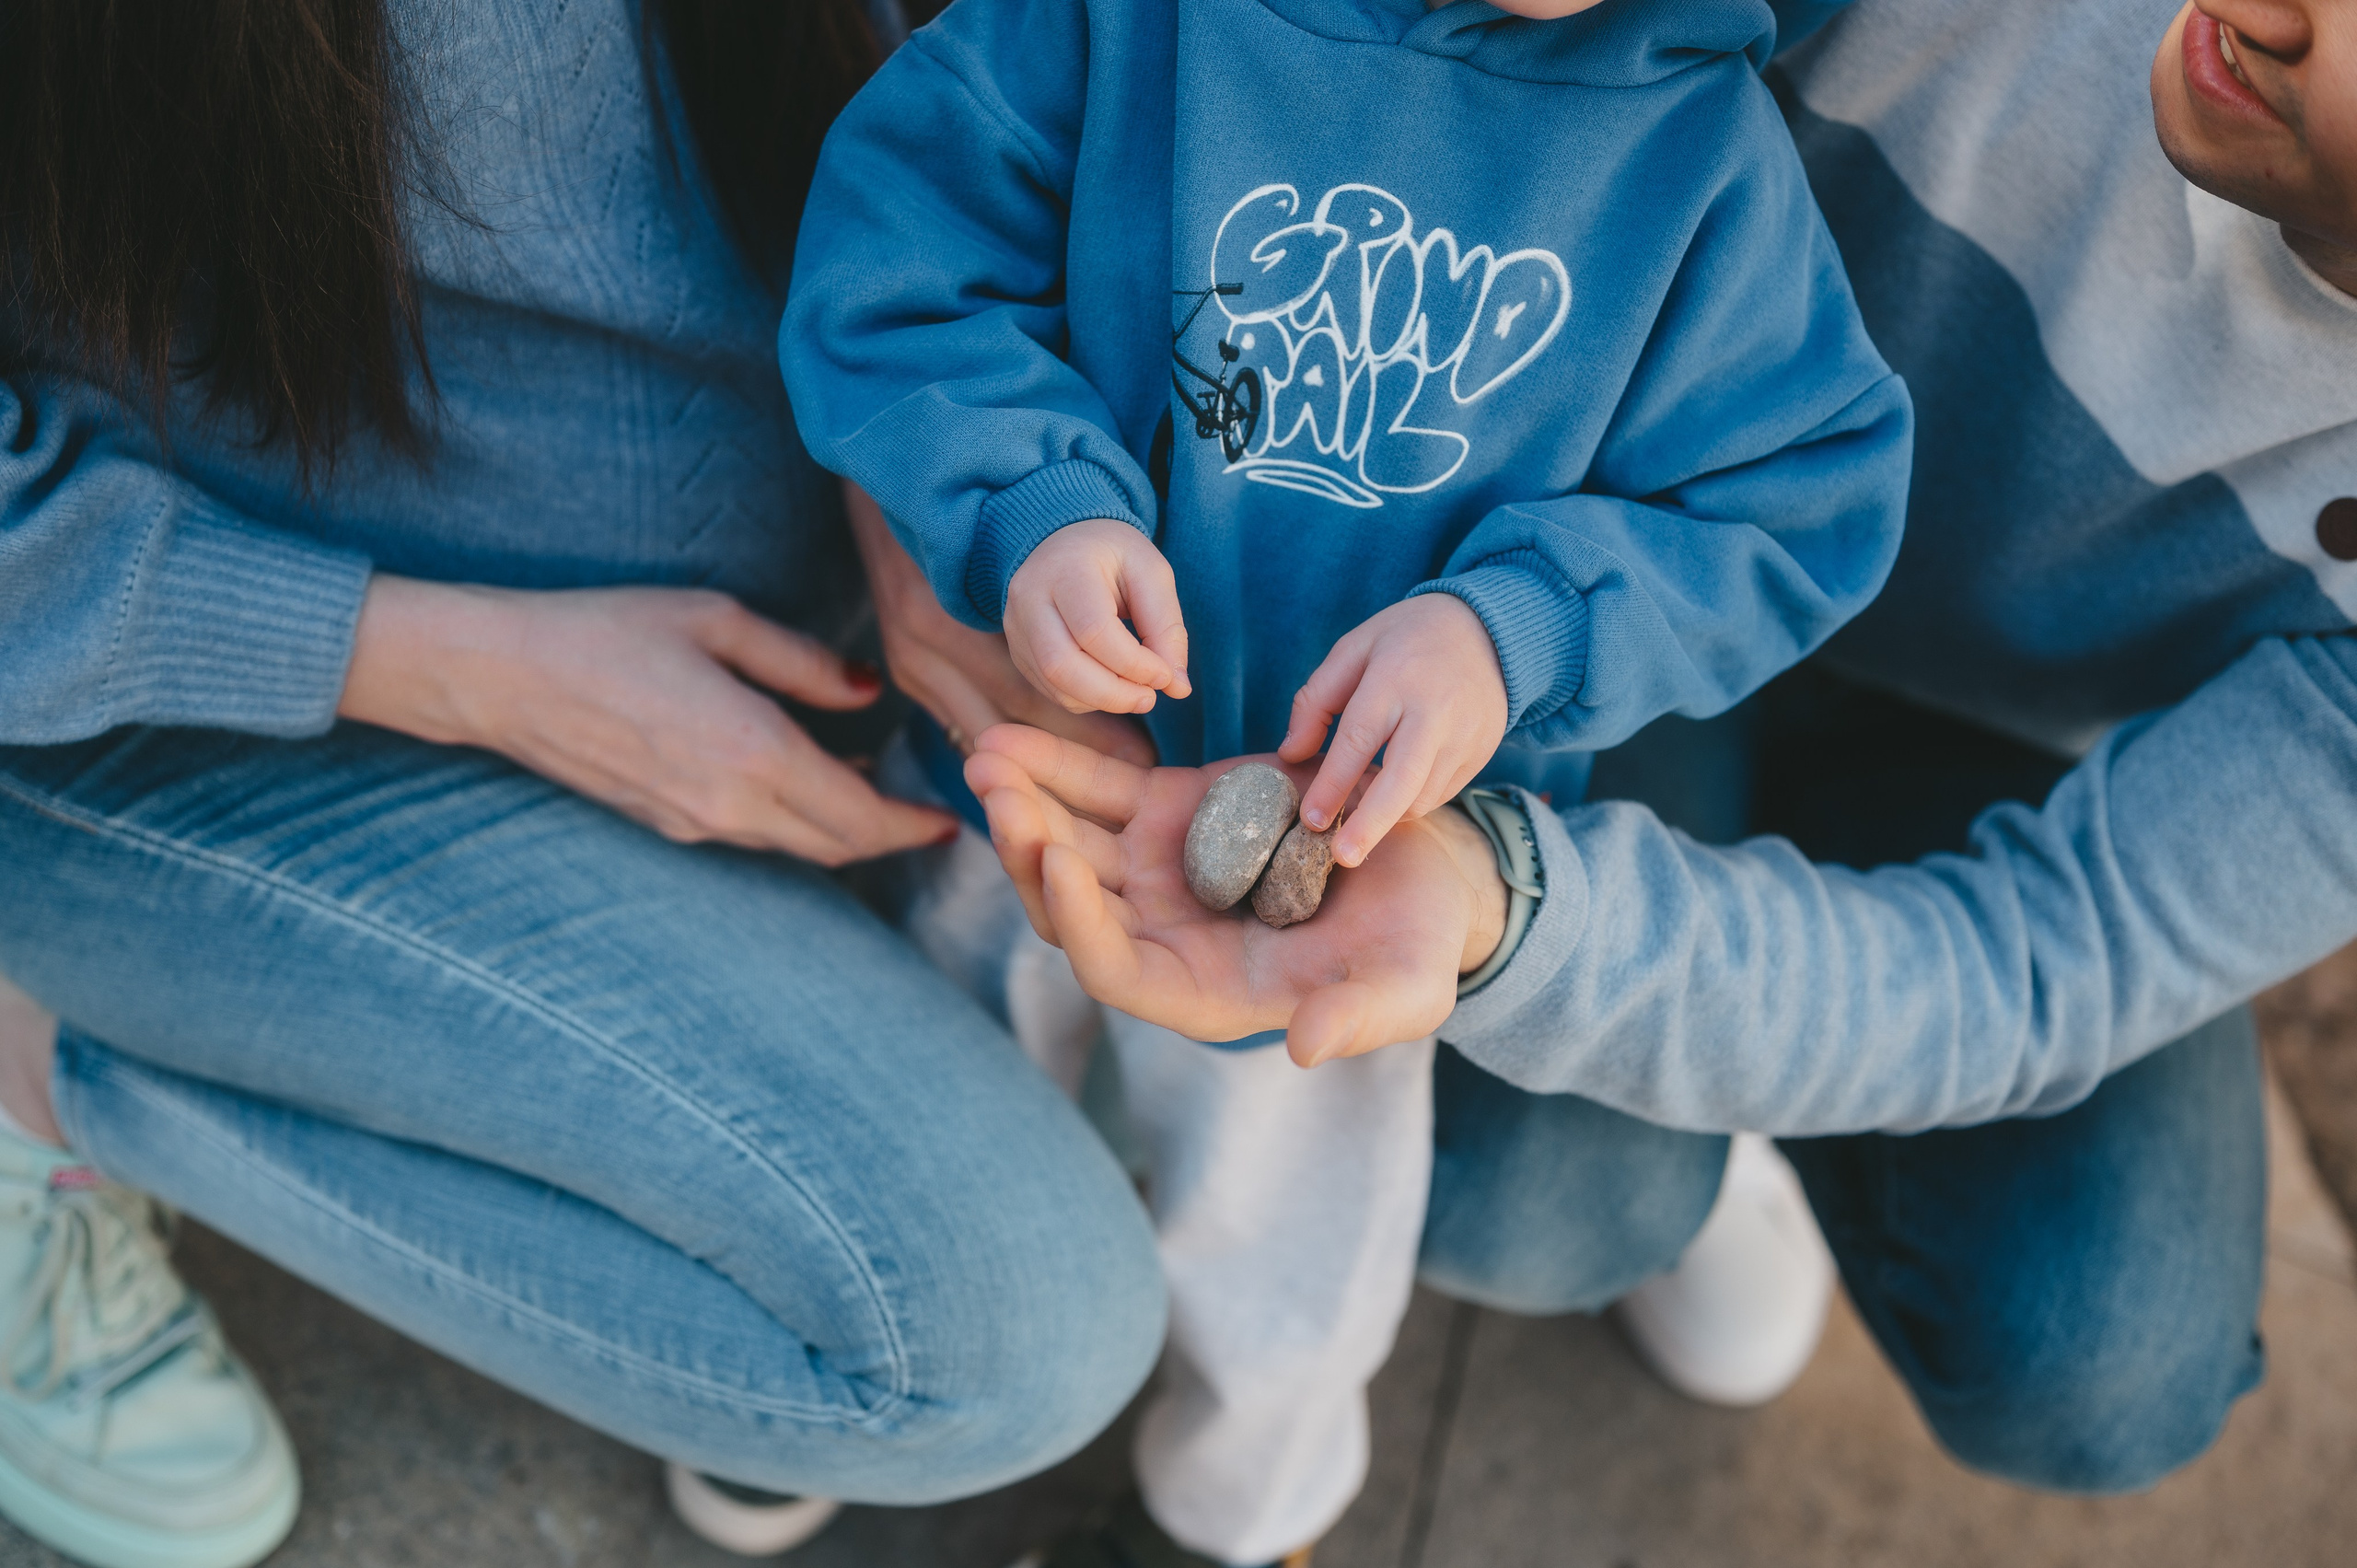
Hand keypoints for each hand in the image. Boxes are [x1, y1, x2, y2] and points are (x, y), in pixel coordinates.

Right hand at [338, 575, 958, 864]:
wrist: (501, 676)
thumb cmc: (608, 631)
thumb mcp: (717, 621)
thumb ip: (802, 663)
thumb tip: (866, 692)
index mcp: (753, 753)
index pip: (860, 816)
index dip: (914, 826)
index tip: (952, 820)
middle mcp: (729, 805)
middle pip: (837, 846)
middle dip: (891, 837)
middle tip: (932, 817)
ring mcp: (694, 824)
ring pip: (795, 847)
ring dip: (843, 829)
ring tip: (878, 793)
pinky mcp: (666, 824)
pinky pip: (754, 837)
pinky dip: (795, 822)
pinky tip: (806, 781)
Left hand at [964, 726, 1509, 1067]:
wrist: (1422, 878)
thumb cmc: (1416, 947)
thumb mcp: (1404, 987)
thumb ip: (1358, 1018)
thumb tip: (1307, 1047)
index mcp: (1199, 991)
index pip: (1113, 967)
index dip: (1078, 921)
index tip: (1057, 861)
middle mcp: (1161, 935)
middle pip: (1069, 902)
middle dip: (1029, 850)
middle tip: (999, 793)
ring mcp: (1157, 872)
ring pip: (1069, 840)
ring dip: (1026, 802)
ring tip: (988, 754)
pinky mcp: (1166, 815)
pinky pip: (1096, 791)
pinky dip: (1055, 765)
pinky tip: (1011, 735)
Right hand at [1003, 519, 1191, 715]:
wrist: (1065, 539)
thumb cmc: (1114, 556)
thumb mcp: (1151, 574)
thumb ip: (1167, 629)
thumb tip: (1177, 688)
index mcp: (1065, 569)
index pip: (1094, 631)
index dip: (1133, 664)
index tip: (1165, 676)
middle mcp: (1029, 598)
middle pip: (1062, 665)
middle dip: (1113, 694)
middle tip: (1150, 698)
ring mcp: (1016, 626)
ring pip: (1053, 683)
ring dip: (1101, 701)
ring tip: (1136, 695)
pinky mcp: (1017, 648)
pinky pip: (1049, 688)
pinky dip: (1085, 698)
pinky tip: (1111, 687)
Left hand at [1278, 594, 1508, 867]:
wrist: (1491, 632)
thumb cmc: (1408, 639)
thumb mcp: (1355, 648)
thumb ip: (1316, 700)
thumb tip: (1291, 754)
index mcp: (1396, 678)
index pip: (1359, 740)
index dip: (1333, 783)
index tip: (1312, 819)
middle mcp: (1435, 711)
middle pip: (1402, 781)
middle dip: (1369, 825)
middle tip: (1342, 857)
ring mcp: (1465, 736)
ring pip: (1422, 796)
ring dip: (1386, 817)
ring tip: (1356, 818)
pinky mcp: (1481, 754)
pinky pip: (1440, 793)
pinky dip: (1411, 804)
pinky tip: (1389, 798)